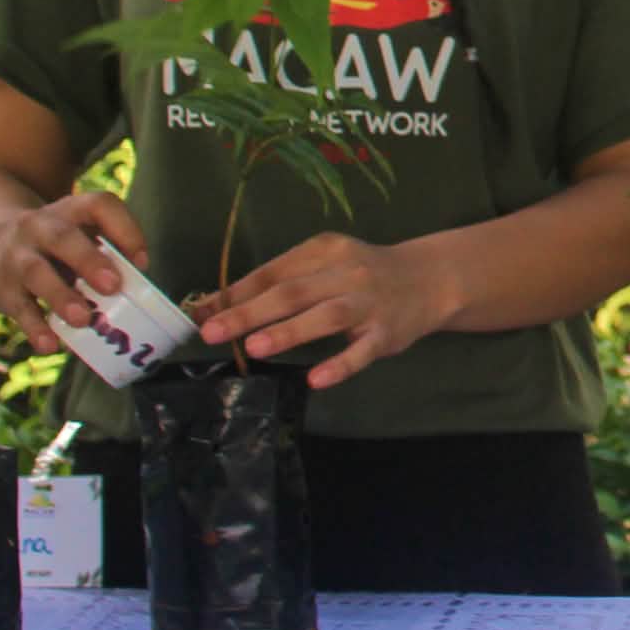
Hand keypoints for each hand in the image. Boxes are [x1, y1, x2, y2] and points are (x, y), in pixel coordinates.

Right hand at [0, 192, 151, 354]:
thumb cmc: (53, 245)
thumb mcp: (77, 234)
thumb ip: (106, 253)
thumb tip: (137, 287)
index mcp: (70, 210)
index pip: (99, 205)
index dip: (125, 230)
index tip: (142, 262)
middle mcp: (40, 227)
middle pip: (63, 237)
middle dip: (89, 261)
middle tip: (113, 286)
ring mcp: (17, 256)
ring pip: (36, 273)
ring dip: (61, 296)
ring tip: (83, 320)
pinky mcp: (2, 288)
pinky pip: (18, 307)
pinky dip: (35, 327)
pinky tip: (51, 345)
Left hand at [194, 233, 448, 389]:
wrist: (429, 279)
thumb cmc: (362, 274)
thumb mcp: (324, 265)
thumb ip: (276, 282)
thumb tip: (213, 305)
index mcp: (326, 250)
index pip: (275, 271)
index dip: (237, 292)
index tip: (201, 313)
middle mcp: (347, 272)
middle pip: (294, 292)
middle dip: (251, 312)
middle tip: (213, 332)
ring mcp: (369, 303)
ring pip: (327, 316)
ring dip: (290, 331)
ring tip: (255, 347)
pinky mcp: (387, 333)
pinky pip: (363, 350)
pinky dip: (341, 364)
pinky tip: (316, 379)